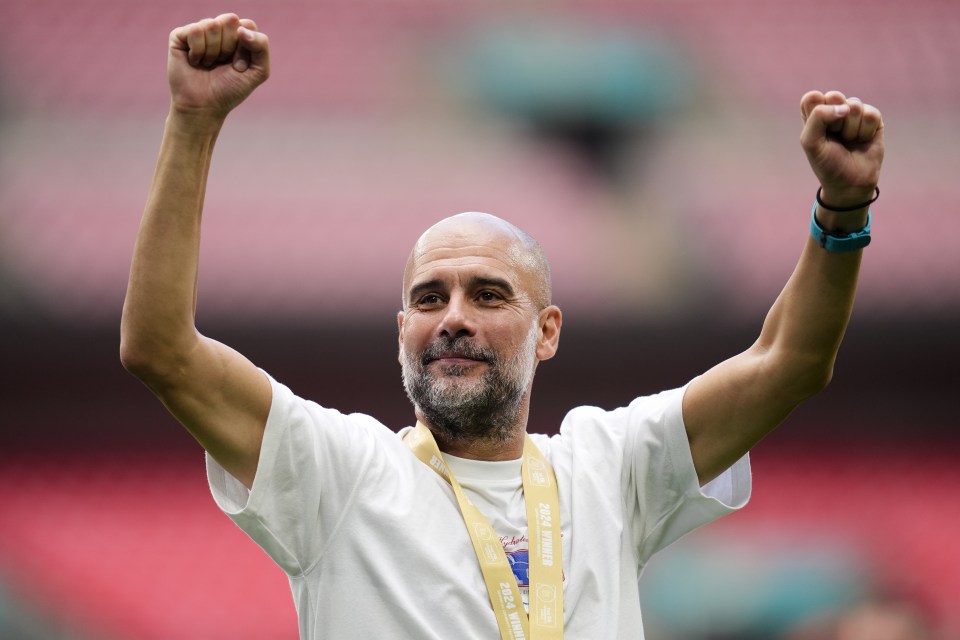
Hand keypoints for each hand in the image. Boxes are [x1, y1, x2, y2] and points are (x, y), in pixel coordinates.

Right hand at [167, 14, 269, 119]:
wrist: (204, 107)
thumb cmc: (230, 90)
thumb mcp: (259, 71)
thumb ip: (262, 46)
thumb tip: (241, 28)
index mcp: (238, 35)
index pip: (247, 25)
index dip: (245, 47)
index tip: (239, 66)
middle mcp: (218, 30)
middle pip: (230, 20)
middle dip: (229, 48)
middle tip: (222, 64)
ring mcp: (199, 31)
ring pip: (212, 24)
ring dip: (213, 52)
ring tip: (208, 64)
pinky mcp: (180, 36)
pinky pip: (195, 30)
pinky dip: (198, 51)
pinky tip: (195, 62)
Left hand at [800, 91, 883, 207]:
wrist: (850, 183)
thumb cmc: (826, 163)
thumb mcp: (811, 142)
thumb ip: (817, 117)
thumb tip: (845, 107)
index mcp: (814, 114)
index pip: (812, 97)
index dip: (817, 113)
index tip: (820, 132)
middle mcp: (834, 110)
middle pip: (834, 96)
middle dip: (834, 120)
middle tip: (835, 136)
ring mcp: (854, 113)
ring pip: (854, 105)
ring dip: (850, 129)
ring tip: (849, 141)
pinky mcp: (873, 118)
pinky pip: (871, 114)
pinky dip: (865, 131)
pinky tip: (862, 140)